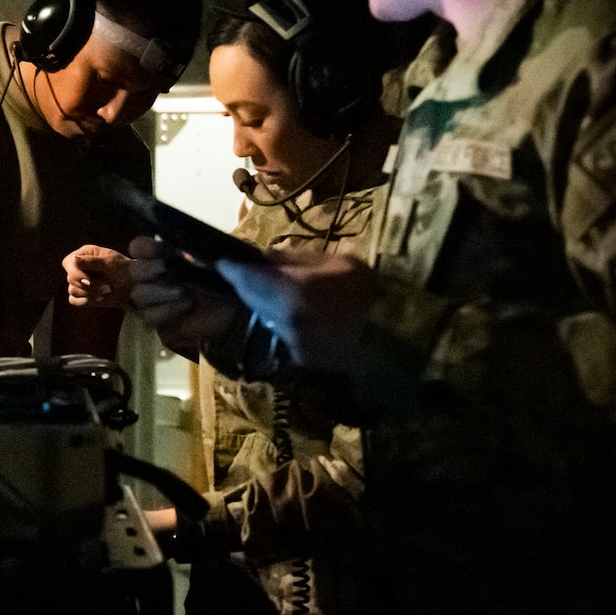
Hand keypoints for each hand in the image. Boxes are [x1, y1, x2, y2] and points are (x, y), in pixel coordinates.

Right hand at [65, 245, 133, 308]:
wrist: (133, 287)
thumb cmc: (124, 270)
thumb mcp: (110, 263)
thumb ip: (92, 261)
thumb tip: (74, 259)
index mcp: (85, 254)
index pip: (69, 263)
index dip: (75, 273)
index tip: (89, 280)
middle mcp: (79, 267)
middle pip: (71, 278)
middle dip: (89, 285)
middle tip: (107, 287)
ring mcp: (80, 281)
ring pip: (72, 290)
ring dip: (90, 293)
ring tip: (107, 291)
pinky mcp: (82, 294)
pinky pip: (73, 300)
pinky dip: (85, 301)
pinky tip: (98, 299)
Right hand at [108, 236, 245, 353]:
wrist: (237, 312)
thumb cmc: (224, 280)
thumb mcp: (213, 260)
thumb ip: (196, 252)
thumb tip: (185, 251)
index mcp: (160, 258)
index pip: (138, 248)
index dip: (144, 247)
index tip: (161, 249)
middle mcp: (150, 279)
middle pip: (130, 272)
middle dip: (145, 269)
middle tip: (164, 268)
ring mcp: (151, 303)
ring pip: (137, 296)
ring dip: (158, 292)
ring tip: (182, 291)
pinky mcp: (158, 323)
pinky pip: (150, 318)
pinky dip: (166, 311)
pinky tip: (185, 305)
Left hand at [215, 249, 377, 373]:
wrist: (396, 339)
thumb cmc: (371, 293)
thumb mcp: (338, 262)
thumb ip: (296, 260)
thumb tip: (264, 257)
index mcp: (292, 293)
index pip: (245, 278)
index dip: (229, 268)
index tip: (218, 260)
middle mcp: (283, 320)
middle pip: (250, 297)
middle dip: (244, 283)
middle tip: (240, 270)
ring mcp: (290, 342)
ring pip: (264, 316)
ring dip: (263, 302)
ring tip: (275, 288)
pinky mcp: (300, 357)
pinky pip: (281, 331)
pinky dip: (282, 319)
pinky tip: (298, 311)